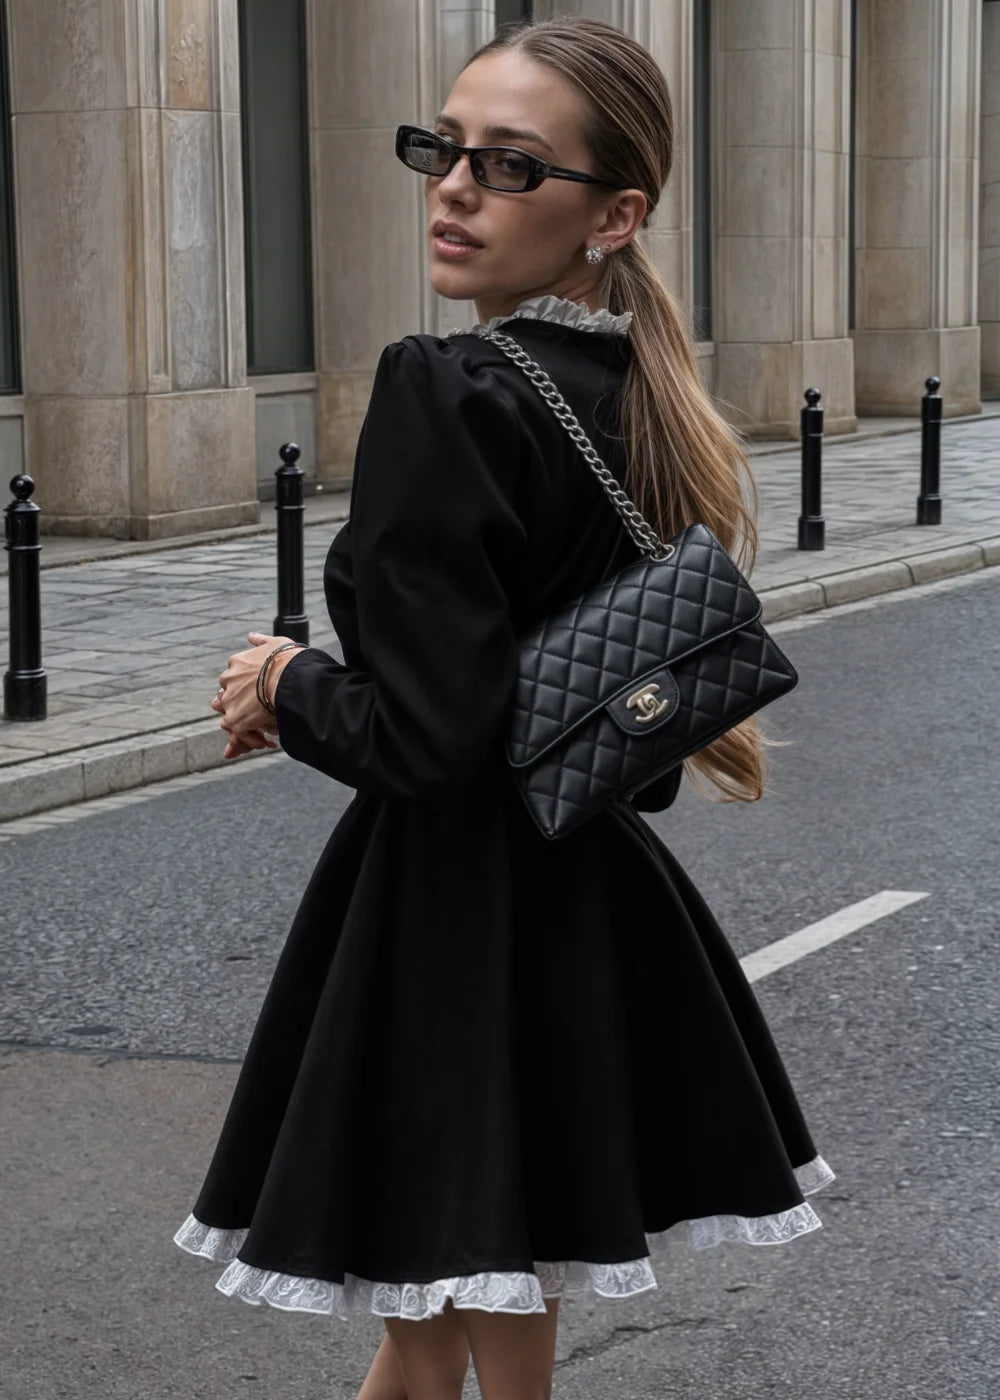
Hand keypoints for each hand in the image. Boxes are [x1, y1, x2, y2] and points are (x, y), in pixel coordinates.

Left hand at [213, 630, 304, 758]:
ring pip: (232, 716)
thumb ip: (260, 641)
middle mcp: (228, 681)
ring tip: (264, 732)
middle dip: (241, 707)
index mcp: (236, 663)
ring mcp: (231, 701)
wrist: (291, 676)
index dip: (246, 689)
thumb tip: (250, 636)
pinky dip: (250, 739)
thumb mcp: (275, 642)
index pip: (234, 679)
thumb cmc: (288, 659)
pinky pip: (239, 734)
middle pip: (228, 698)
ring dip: (247, 725)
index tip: (258, 695)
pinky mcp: (236, 720)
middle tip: (259, 715)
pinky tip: (265, 741)